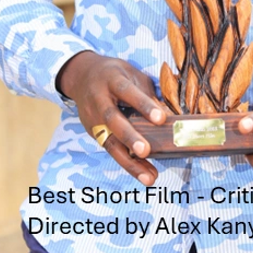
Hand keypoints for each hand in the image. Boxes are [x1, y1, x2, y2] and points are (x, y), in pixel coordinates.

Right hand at [56, 51, 166, 185]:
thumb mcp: (132, 75)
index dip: (143, 105)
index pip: (127, 92)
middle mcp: (99, 100)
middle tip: (146, 151)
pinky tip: (141, 172)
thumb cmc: (115, 75)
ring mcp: (92, 118)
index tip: (161, 119)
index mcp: (112, 80)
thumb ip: (148, 94)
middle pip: (113, 120)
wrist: (83, 76)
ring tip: (149, 177)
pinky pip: (110, 148)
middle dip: (129, 137)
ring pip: (109, 142)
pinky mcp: (92, 132)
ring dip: (129, 162)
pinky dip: (126, 162)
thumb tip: (169, 116)